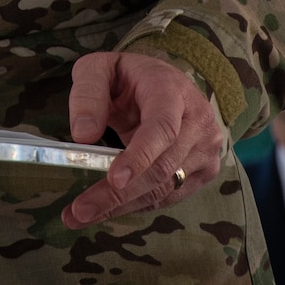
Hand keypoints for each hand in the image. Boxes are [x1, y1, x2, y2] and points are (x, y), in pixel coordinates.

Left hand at [62, 51, 225, 226]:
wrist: (165, 84)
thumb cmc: (128, 77)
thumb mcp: (100, 69)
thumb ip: (88, 93)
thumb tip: (83, 134)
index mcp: (173, 90)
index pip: (163, 127)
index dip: (140, 155)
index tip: (114, 179)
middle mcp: (197, 121)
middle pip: (162, 168)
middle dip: (118, 194)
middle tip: (79, 210)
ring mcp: (205, 149)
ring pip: (163, 189)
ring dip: (121, 206)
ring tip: (79, 215)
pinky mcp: (203, 171)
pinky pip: (167, 196)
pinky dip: (134, 205)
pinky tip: (106, 209)